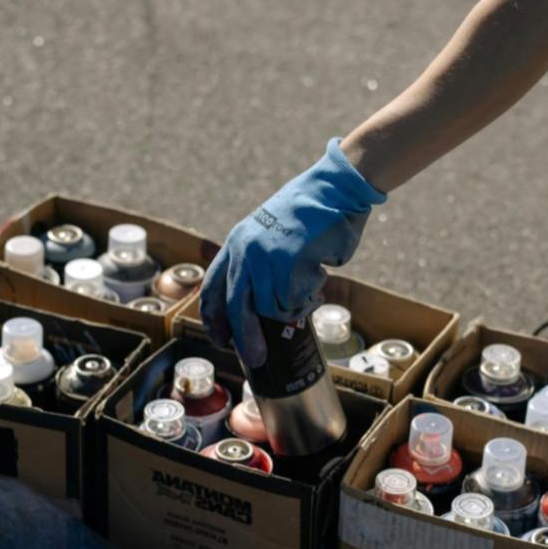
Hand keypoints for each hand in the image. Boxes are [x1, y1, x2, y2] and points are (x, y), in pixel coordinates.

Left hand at [201, 139, 385, 366]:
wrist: (333, 189)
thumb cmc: (308, 215)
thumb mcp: (268, 235)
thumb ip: (257, 264)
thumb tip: (255, 310)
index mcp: (236, 244)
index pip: (214, 289)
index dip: (215, 319)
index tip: (221, 339)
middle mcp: (246, 250)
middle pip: (238, 307)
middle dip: (246, 338)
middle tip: (256, 358)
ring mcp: (266, 256)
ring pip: (272, 306)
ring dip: (293, 308)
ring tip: (309, 290)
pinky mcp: (290, 261)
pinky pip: (297, 299)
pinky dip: (310, 297)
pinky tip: (319, 278)